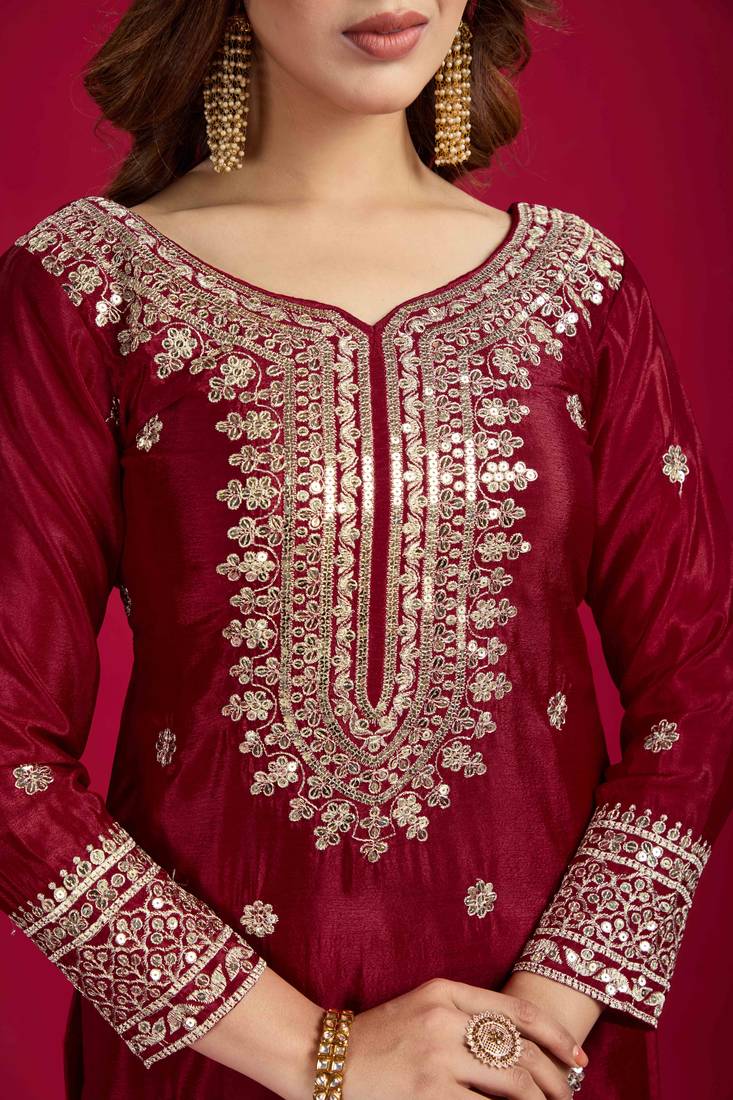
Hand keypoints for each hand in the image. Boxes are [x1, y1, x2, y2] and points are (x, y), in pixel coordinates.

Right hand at [343, 977, 588, 1099]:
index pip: (517, 1012)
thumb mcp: (421, 1008)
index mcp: (444, 991)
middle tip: (568, 1096)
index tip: (578, 1059)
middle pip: (521, 1050)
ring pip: (511, 1083)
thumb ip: (463, 1015)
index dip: (555, 1037)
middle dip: (554, 1080)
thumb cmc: (378, 1037)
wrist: (324, 1058)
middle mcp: (444, 1018)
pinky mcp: (428, 1092)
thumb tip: (518, 1046)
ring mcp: (437, 1056)